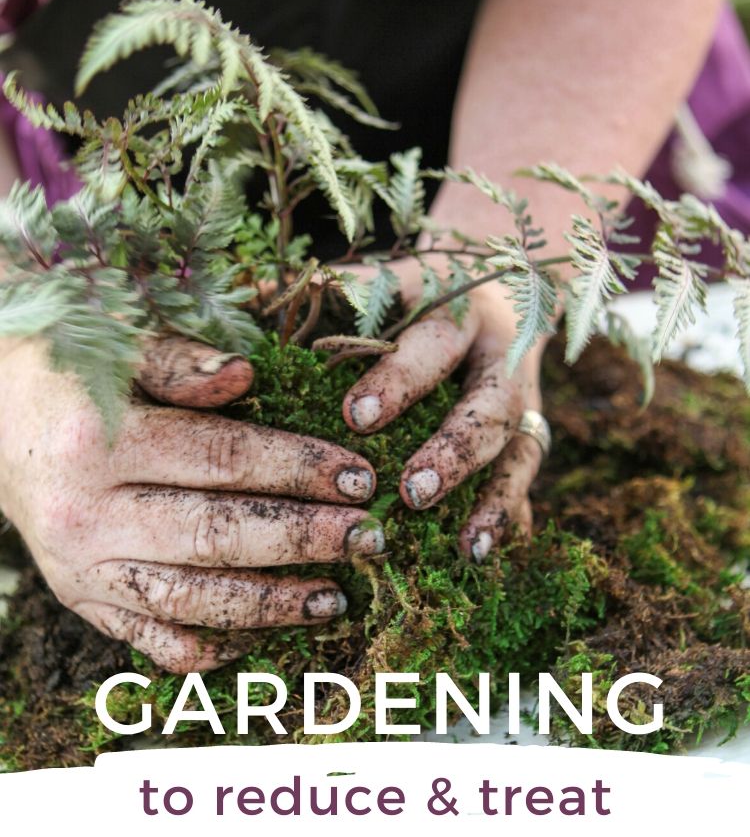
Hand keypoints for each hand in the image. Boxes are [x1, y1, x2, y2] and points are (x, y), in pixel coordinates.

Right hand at [0, 334, 380, 671]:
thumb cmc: (71, 374)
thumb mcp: (117, 348)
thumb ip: (179, 362)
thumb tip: (246, 375)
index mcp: (99, 443)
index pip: (220, 460)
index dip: (296, 468)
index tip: (357, 476)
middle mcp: (86, 515)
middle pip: (215, 535)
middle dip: (302, 540)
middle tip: (368, 538)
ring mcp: (83, 569)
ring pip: (190, 600)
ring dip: (270, 604)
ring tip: (335, 597)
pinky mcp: (83, 602)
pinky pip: (154, 640)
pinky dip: (212, 646)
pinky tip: (265, 633)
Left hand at [341, 258, 545, 561]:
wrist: (498, 289)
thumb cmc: (414, 292)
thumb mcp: (382, 280)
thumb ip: (329, 292)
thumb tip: (256, 292)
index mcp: (456, 308)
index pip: (431, 343)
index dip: (397, 380)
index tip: (354, 417)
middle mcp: (500, 354)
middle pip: (488, 403)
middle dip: (453, 449)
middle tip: (411, 493)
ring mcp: (525, 398)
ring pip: (519, 447)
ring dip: (494, 498)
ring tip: (466, 545)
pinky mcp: (529, 434)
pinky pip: (524, 481)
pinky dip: (509, 518)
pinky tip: (483, 556)